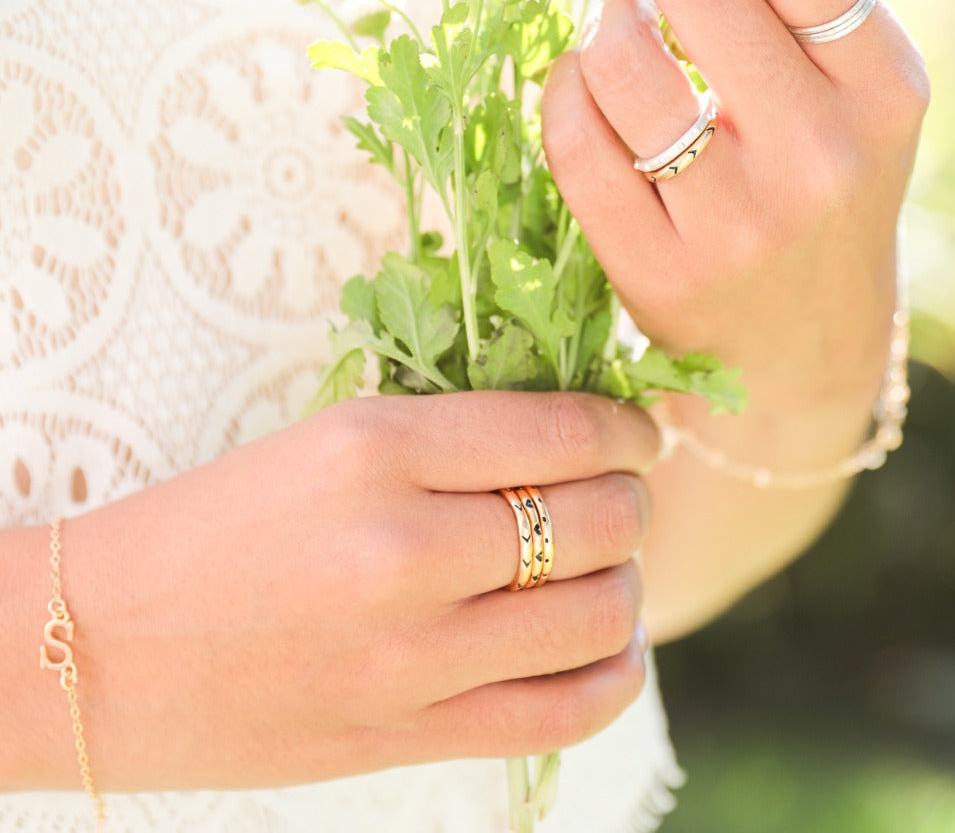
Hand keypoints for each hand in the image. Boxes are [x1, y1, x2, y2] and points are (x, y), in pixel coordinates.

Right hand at [12, 393, 656, 791]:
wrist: (101, 646)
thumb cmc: (216, 522)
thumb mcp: (331, 438)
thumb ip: (456, 435)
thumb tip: (581, 434)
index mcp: (381, 447)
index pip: (566, 432)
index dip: (629, 431)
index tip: (639, 435)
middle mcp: (406, 547)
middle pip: (600, 518)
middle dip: (632, 499)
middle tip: (620, 495)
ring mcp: (411, 654)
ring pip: (600, 614)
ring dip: (627, 582)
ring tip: (607, 568)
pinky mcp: (407, 736)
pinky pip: (563, 712)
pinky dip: (612, 674)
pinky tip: (606, 646)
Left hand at [543, 0, 927, 414]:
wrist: (804, 353)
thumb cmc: (823, 189)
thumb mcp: (845, 81)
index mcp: (884, 85)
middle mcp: (821, 152)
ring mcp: (738, 219)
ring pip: (620, 58)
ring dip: (602, 15)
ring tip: (622, 22)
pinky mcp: (659, 267)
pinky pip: (574, 138)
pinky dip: (565, 90)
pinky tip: (589, 88)